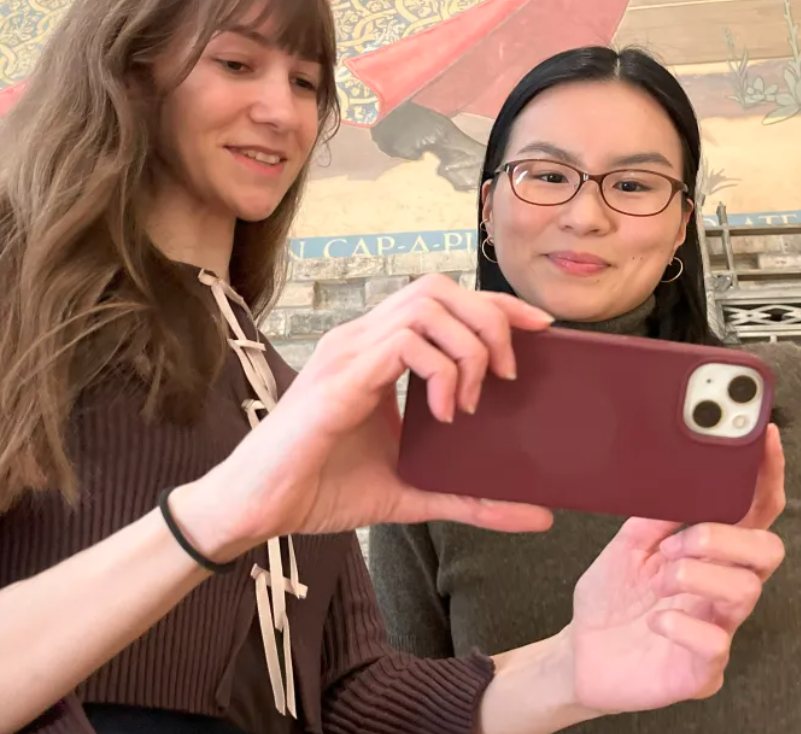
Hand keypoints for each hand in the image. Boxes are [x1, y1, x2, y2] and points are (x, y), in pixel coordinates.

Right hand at [185, 274, 556, 558]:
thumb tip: (538, 514)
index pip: (444, 300)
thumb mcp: (416, 494)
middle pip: (440, 287)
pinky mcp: (339, 378)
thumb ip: (473, 498)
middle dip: (490, 318)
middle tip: (510, 374)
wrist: (259, 507)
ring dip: (466, 345)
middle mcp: (361, 340)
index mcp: (377, 352)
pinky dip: (438, 371)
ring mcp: (348, 353)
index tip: (541, 329)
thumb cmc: (321, 488)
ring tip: (471, 397)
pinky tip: (443, 413)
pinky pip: (404, 343)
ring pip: (426, 305)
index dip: (497, 304)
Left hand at [565, 424, 786, 714]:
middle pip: (768, 551)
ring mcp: (717, 629)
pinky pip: (715, 644)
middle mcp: (722, 589)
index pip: (754, 513)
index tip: (766, 440)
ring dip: (698, 574)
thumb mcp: (625, 546)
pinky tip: (655, 619)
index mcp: (710, 555)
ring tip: (659, 578)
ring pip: (746, 591)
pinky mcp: (701, 670)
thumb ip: (653, 518)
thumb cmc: (611, 600)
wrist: (580, 653)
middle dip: (728, 537)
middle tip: (678, 543)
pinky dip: (682, 624)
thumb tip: (678, 484)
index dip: (767, 477)